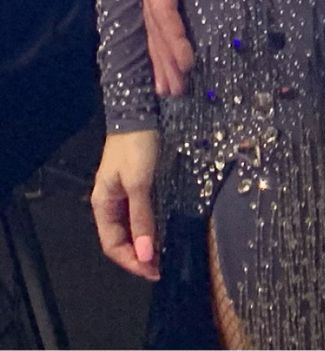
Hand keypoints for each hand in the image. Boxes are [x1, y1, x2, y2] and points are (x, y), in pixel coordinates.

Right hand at [91, 130, 161, 281]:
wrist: (138, 116)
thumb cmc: (136, 148)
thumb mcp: (140, 184)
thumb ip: (142, 218)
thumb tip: (145, 253)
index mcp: (102, 205)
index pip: (112, 244)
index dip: (131, 261)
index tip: (151, 271)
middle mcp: (108, 204)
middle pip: (119, 239)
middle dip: (136, 257)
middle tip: (158, 268)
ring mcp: (120, 195)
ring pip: (128, 229)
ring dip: (141, 245)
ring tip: (159, 257)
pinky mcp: (133, 186)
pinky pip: (136, 216)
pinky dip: (145, 229)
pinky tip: (156, 234)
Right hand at [138, 0, 205, 96]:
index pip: (162, 1)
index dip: (173, 31)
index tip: (189, 58)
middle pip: (154, 21)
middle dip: (165, 56)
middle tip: (178, 88)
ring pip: (154, 24)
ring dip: (161, 58)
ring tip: (171, 90)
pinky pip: (159, 17)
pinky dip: (163, 43)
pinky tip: (169, 65)